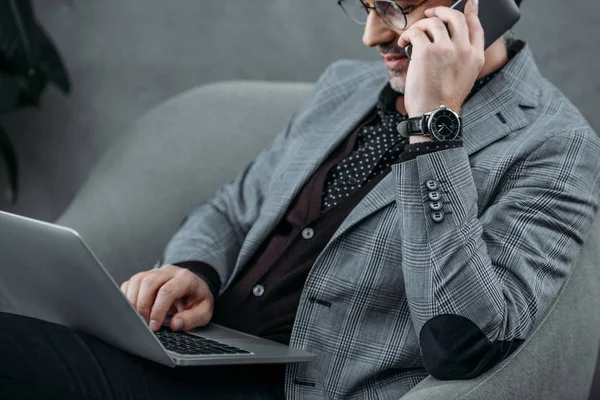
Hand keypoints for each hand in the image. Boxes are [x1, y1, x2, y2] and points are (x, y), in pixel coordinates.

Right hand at [120, 264, 214, 331]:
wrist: (194, 288)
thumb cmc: (197, 300)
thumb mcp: (204, 312)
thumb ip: (192, 318)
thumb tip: (175, 324)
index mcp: (185, 278)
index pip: (167, 291)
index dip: (158, 310)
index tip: (154, 326)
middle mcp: (169, 272)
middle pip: (149, 282)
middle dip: (143, 305)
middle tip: (144, 323)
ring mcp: (155, 272)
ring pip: (137, 280)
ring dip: (133, 301)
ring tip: (138, 318)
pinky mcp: (145, 276)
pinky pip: (130, 283)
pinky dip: (127, 297)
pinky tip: (131, 310)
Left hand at [398, 0, 484, 117]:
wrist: (433, 113)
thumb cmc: (443, 100)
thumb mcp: (464, 78)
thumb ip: (462, 59)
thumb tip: (449, 42)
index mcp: (475, 57)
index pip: (477, 26)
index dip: (472, 11)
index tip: (469, 2)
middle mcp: (463, 49)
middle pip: (455, 17)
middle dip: (441, 11)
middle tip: (430, 14)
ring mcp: (445, 48)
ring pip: (433, 22)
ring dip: (420, 25)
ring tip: (412, 36)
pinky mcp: (426, 51)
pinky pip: (415, 32)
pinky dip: (407, 35)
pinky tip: (403, 43)